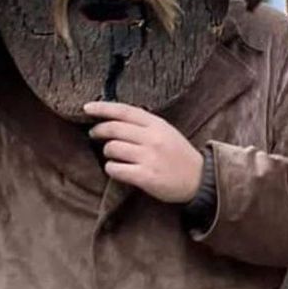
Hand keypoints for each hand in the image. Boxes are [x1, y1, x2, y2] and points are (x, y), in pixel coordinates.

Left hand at [84, 102, 203, 203]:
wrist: (201, 180)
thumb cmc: (179, 155)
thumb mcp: (167, 132)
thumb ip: (144, 125)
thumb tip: (112, 119)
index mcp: (158, 125)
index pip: (124, 111)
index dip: (102, 108)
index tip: (87, 108)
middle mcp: (153, 139)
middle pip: (113, 129)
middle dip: (98, 130)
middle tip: (94, 134)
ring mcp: (149, 158)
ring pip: (112, 149)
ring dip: (108, 152)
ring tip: (114, 156)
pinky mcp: (146, 177)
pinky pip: (115, 169)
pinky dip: (112, 169)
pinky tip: (119, 170)